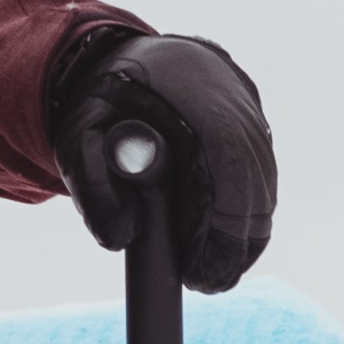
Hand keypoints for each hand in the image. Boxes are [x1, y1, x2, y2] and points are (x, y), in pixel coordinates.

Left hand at [51, 29, 277, 290]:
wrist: (142, 60)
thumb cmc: (108, 103)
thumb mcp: (79, 138)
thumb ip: (92, 187)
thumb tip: (120, 239)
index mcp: (192, 94)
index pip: (225, 163)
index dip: (219, 224)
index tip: (198, 271)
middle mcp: (235, 101)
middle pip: (253, 185)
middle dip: (234, 244)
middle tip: (206, 282)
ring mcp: (255, 116)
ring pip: (264, 189)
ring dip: (244, 237)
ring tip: (212, 271)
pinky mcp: (261, 133)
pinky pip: (264, 185)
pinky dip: (247, 220)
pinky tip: (223, 245)